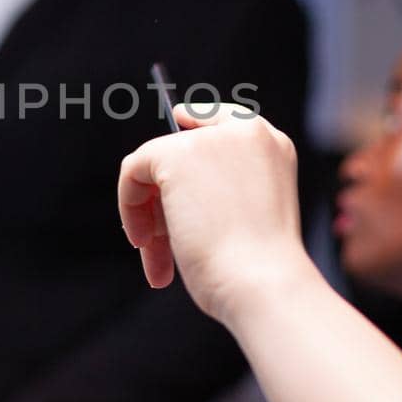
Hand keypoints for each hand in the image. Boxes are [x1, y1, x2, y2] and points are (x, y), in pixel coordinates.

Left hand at [117, 104, 306, 325]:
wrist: (262, 283)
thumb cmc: (256, 269)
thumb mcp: (245, 220)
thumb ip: (215, 192)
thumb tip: (158, 186)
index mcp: (271, 146)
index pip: (223, 118)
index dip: (195, 122)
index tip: (176, 126)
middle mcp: (246, 131)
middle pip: (182, 151)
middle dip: (165, 203)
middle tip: (159, 246)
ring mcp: (211, 139)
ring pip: (155, 166)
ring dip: (150, 217)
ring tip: (160, 264)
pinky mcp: (176, 153)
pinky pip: (133, 170)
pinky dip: (130, 208)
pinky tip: (145, 244)